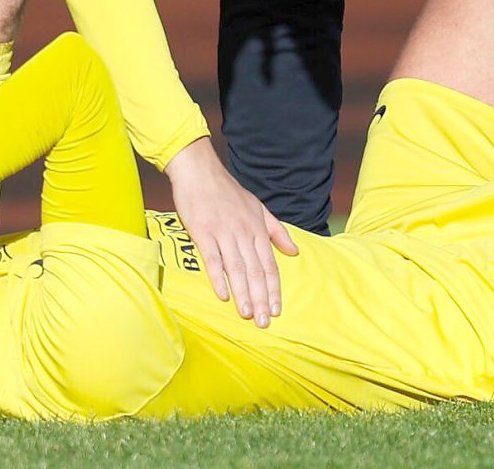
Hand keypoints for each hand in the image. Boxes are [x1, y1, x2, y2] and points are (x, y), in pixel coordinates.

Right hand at [165, 138, 297, 327]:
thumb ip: (276, 230)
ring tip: (248, 315)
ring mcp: (223, 233)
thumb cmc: (226, 190)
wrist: (199, 171)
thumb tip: (294, 251)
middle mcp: (243, 233)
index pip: (269, 265)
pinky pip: (212, 258)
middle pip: (255, 271)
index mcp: (257, 229)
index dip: (273, 289)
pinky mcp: (202, 232)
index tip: (277, 309)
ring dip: (243, 293)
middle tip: (265, 322)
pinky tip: (223, 295)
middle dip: (261, 298)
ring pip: (237, 268)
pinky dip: (218, 277)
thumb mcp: (258, 207)